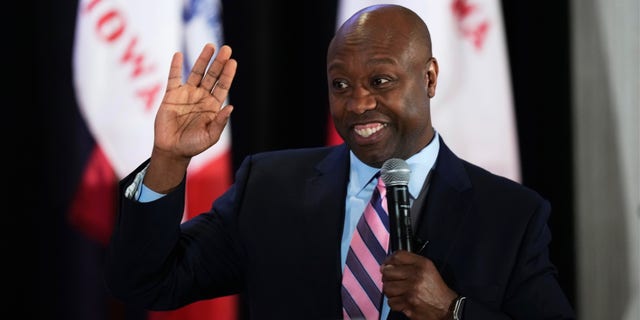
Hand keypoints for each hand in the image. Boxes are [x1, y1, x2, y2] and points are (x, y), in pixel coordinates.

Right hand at [145, 43, 236, 192]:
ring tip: (210, 46)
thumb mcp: (210, 136)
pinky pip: (173, 78)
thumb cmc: (193, 145)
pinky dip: (175, 66)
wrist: (172, 150)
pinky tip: (178, 55)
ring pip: (196, 73)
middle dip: (219, 62)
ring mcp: (187, 94)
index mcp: (213, 106)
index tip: (233, 62)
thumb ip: (220, 122)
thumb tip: (231, 107)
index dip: (227, 74)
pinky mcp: (171, 95)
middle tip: (226, 48)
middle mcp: (201, 97)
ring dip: (203, 60)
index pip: (222, 86)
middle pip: (212, 76)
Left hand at [381, 250, 457, 319]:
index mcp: (422, 264)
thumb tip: (387, 265)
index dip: (388, 260)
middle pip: (388, 272)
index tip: (387, 265)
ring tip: (398, 292)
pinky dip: (395, 303)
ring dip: (390, 291)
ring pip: (387, 288)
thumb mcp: (428, 269)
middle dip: (387, 277)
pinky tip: (402, 301)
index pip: (398, 256)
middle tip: (391, 281)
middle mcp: (416, 275)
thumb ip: (410, 263)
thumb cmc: (436, 289)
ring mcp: (411, 290)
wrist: (447, 308)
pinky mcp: (408, 304)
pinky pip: (391, 302)